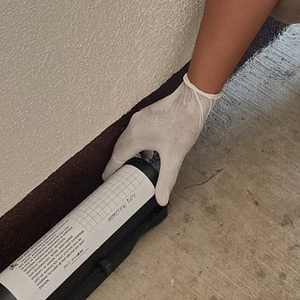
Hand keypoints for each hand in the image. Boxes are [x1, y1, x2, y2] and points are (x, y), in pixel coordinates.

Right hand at [102, 74, 219, 204]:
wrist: (193, 99)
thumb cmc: (183, 124)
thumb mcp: (175, 156)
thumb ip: (166, 179)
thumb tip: (161, 200)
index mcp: (135, 137)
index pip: (116, 157)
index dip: (111, 171)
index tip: (106, 181)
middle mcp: (133, 126)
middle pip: (119, 148)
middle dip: (118, 163)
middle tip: (117, 177)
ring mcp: (140, 118)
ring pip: (128, 139)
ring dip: (128, 152)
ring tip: (134, 167)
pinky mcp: (148, 114)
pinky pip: (136, 131)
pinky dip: (137, 143)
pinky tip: (149, 151)